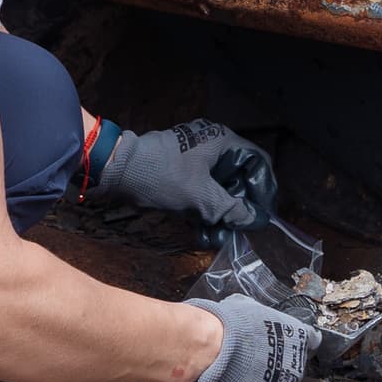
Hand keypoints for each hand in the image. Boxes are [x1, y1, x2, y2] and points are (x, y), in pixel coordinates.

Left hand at [99, 119, 278, 227]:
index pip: (257, 162)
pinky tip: (203, 236)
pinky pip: (201, 194)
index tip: (264, 214)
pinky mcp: (182, 176)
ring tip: (219, 239)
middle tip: (239, 231)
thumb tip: (257, 220)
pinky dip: (204, 213)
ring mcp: (195, 162)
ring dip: (221, 216)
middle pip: (239, 179)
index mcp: (221, 142)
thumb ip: (232, 209)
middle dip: (239, 209)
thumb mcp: (201, 196)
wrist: (116, 170)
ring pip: (219, 191)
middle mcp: (212, 148)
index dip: (264, 188)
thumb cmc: (161, 175)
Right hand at [180, 292, 316, 381]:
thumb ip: (261, 315)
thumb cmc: (229, 323)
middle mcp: (295, 369)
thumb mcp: (249, 306)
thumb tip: (254, 315)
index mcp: (298, 339)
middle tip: (249, 360)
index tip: (283, 341)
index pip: (311, 340)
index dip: (294, 340)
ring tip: (232, 377)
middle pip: (290, 370)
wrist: (210, 349)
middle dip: (273, 367)